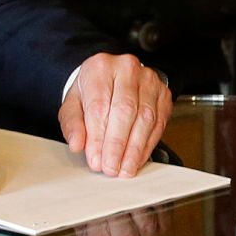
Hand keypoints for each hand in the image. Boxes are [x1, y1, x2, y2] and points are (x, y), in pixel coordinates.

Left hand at [59, 54, 172, 176]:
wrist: (112, 78)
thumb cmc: (92, 92)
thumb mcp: (73, 105)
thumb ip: (72, 124)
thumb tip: (77, 144)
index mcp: (100, 67)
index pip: (99, 105)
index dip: (98, 137)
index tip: (96, 159)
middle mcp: (127, 69)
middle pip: (125, 110)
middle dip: (117, 144)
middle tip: (111, 167)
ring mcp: (149, 80)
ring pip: (145, 117)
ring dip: (134, 148)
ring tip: (125, 168)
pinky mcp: (163, 94)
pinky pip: (158, 123)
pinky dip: (147, 145)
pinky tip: (137, 159)